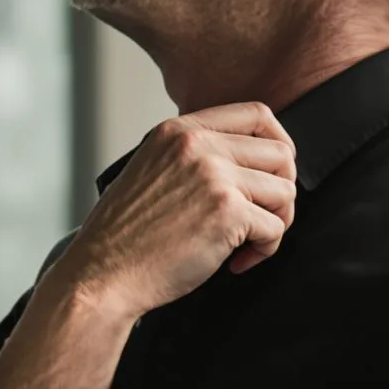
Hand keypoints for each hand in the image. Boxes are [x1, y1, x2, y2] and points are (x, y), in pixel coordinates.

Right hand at [53, 102, 297, 321]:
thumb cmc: (124, 234)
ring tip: (247, 242)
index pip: (256, 115)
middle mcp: (197, 145)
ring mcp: (214, 176)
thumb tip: (248, 162)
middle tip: (262, 217)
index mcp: (179, 130)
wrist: (103, 273)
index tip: (274, 172)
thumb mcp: (151, 169)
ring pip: (285, 191)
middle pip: (281, 154)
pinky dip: (263, 251)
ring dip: (275, 222)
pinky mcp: (228, 213)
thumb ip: (193, 155)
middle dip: (281, 190)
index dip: (279, 144)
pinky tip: (236, 262)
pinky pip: (275, 228)